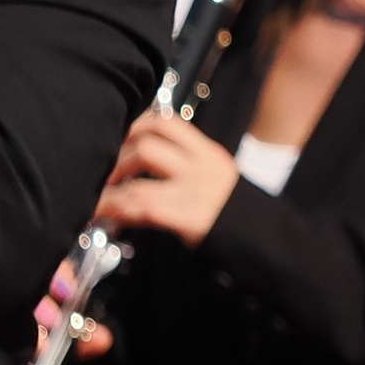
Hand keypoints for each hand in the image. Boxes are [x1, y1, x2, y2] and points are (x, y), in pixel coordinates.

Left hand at [92, 107, 241, 247]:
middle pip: (147, 144)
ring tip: (99, 199)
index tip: (118, 140)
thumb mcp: (217, 180)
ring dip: (111, 186)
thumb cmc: (234, 217)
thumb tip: (142, 161)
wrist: (265, 243)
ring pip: (141, 176)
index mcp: (207, 154)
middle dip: (116, 159)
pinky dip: (118, 209)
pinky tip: (107, 217)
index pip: (165, 122)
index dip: (135, 127)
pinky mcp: (191, 217)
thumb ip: (186, 167)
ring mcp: (196, 191)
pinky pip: (144, 206)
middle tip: (105, 176)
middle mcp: (202, 166)